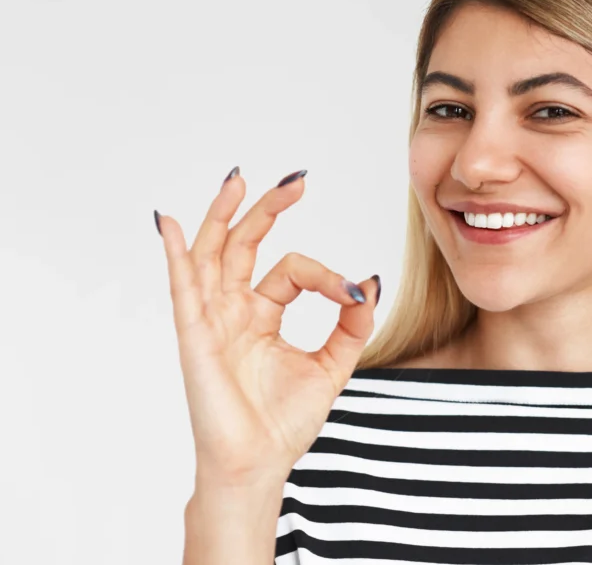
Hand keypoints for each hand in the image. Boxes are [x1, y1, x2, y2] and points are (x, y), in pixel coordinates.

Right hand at [155, 168, 379, 488]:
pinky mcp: (195, 336)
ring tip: (238, 179)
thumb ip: (352, 325)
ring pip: (211, 254)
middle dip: (266, 210)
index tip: (353, 294)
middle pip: (243, 245)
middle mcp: (233, 311)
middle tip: (295, 181)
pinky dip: (174, 253)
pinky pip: (181, 288)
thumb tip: (370, 282)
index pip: (290, 270)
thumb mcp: (332, 365)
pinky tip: (169, 223)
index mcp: (262, 315)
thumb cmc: (284, 422)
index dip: (325, 275)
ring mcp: (211, 320)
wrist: (259, 464)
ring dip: (222, 215)